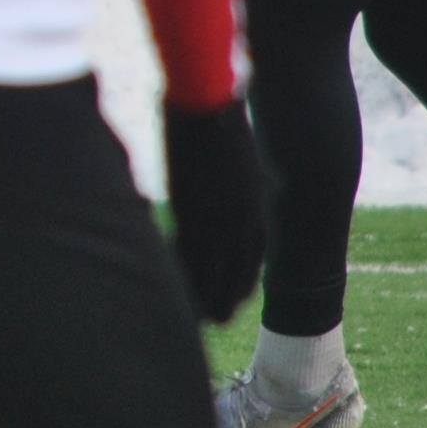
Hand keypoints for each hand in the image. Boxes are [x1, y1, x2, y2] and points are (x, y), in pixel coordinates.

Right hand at [163, 99, 266, 323]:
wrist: (209, 106)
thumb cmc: (221, 127)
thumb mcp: (239, 169)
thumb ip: (235, 194)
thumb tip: (223, 198)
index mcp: (256, 214)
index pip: (250, 265)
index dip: (239, 287)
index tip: (231, 301)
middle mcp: (242, 227)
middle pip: (233, 279)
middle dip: (222, 301)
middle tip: (212, 320)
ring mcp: (217, 224)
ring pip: (208, 277)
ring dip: (200, 298)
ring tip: (191, 317)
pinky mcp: (190, 217)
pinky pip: (184, 259)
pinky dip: (179, 276)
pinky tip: (170, 286)